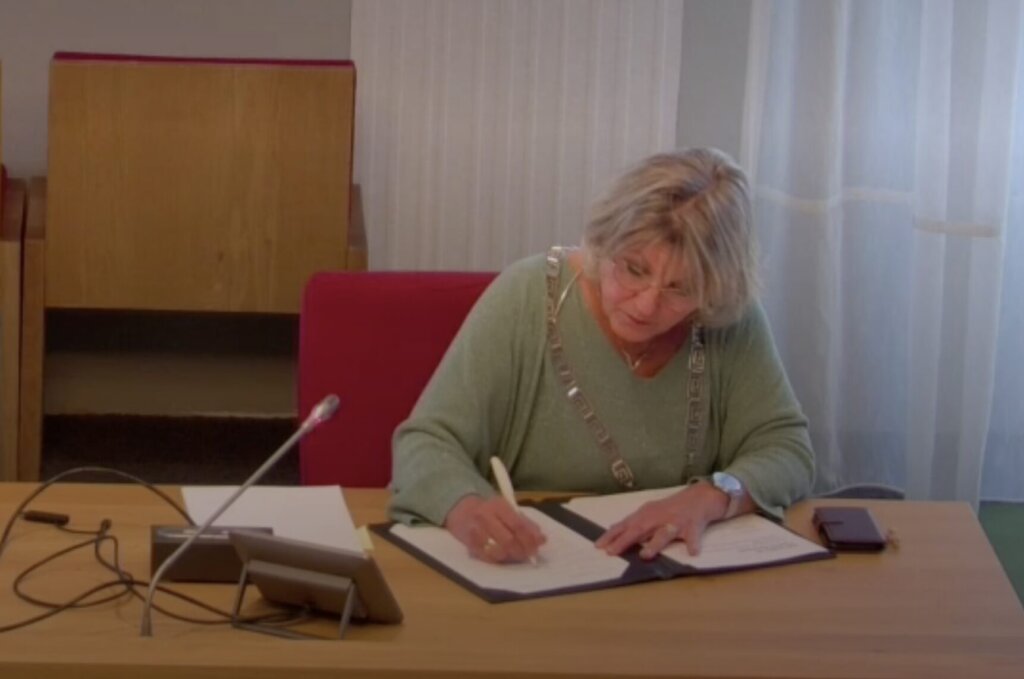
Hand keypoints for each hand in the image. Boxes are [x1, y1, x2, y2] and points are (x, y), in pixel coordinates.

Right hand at [444, 494, 546, 563]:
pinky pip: (487, 558)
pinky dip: (499, 560)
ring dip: (511, 557)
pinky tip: (503, 557)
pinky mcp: (468, 544)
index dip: (530, 540)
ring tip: (515, 556)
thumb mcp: (507, 510)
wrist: (460, 508)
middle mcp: (485, 516)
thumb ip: (526, 524)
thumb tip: (542, 540)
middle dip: (521, 551)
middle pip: (509, 540)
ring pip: (498, 551)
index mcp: (499, 505)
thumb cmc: (489, 510)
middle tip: (528, 556)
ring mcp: (475, 531)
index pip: (518, 525)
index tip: (536, 549)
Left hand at [594, 484, 727, 558]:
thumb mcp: (651, 512)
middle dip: (625, 541)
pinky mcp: (693, 526)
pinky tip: (692, 552)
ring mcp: (676, 522)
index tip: (598, 545)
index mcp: (647, 514)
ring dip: (654, 544)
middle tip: (612, 552)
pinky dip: (693, 544)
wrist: (700, 497)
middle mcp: (659, 517)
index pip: (625, 525)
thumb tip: (614, 531)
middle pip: (639, 530)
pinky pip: (693, 537)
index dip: (611, 535)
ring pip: (664, 534)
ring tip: (645, 555)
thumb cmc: (672, 508)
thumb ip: (635, 523)